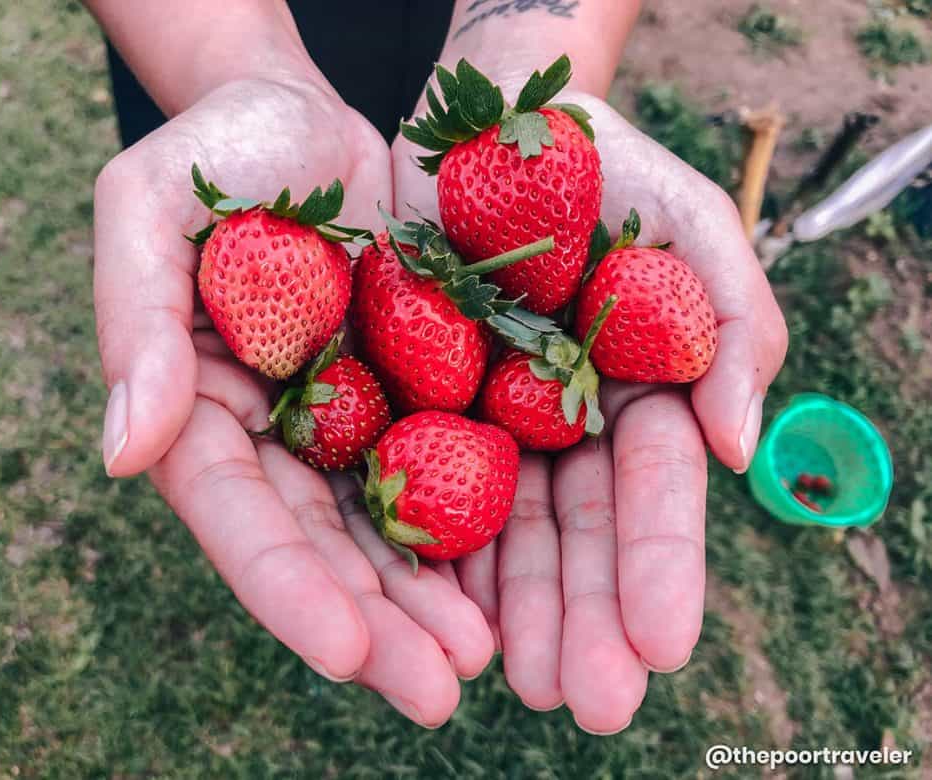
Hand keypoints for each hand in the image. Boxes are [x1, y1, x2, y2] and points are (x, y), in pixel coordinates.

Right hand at [94, 78, 494, 726]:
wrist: (308, 121)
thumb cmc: (222, 150)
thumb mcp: (151, 206)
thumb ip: (134, 322)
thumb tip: (120, 453)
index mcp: (199, 411)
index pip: (237, 516)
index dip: (286, 587)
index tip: (347, 654)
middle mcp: (273, 437)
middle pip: (321, 545)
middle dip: (375, 622)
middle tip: (439, 694)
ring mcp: (346, 421)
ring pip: (388, 525)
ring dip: (433, 597)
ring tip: (487, 661)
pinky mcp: (411, 393)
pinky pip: (445, 465)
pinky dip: (477, 523)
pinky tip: (516, 579)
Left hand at [392, 93, 787, 731]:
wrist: (476, 126)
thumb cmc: (601, 166)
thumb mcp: (687, 222)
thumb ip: (730, 322)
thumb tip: (740, 448)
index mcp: (634, 396)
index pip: (652, 496)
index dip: (658, 569)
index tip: (662, 646)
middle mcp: (558, 427)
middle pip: (573, 534)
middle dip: (581, 618)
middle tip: (581, 700)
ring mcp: (479, 421)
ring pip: (494, 529)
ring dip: (505, 609)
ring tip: (509, 681)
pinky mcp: (404, 404)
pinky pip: (406, 483)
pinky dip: (422, 547)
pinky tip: (432, 610)